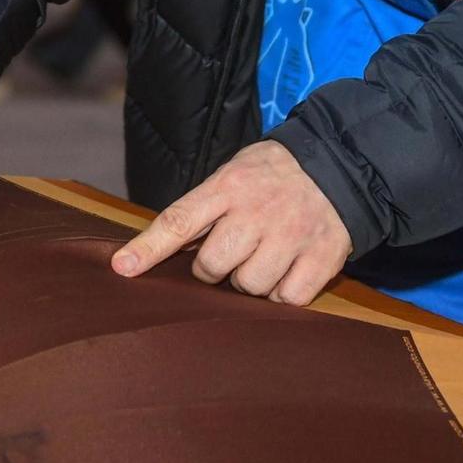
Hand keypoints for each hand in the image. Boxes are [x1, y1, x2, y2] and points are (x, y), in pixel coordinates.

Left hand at [110, 141, 350, 305]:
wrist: (339, 163)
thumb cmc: (273, 175)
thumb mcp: (233, 174)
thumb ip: (202, 208)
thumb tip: (161, 249)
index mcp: (229, 186)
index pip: (179, 220)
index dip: (148, 248)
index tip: (123, 268)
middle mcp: (258, 211)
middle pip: (211, 264)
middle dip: (212, 268)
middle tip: (231, 252)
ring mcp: (291, 235)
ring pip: (248, 286)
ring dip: (249, 282)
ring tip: (262, 258)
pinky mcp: (321, 258)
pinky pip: (286, 298)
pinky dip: (282, 293)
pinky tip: (286, 271)